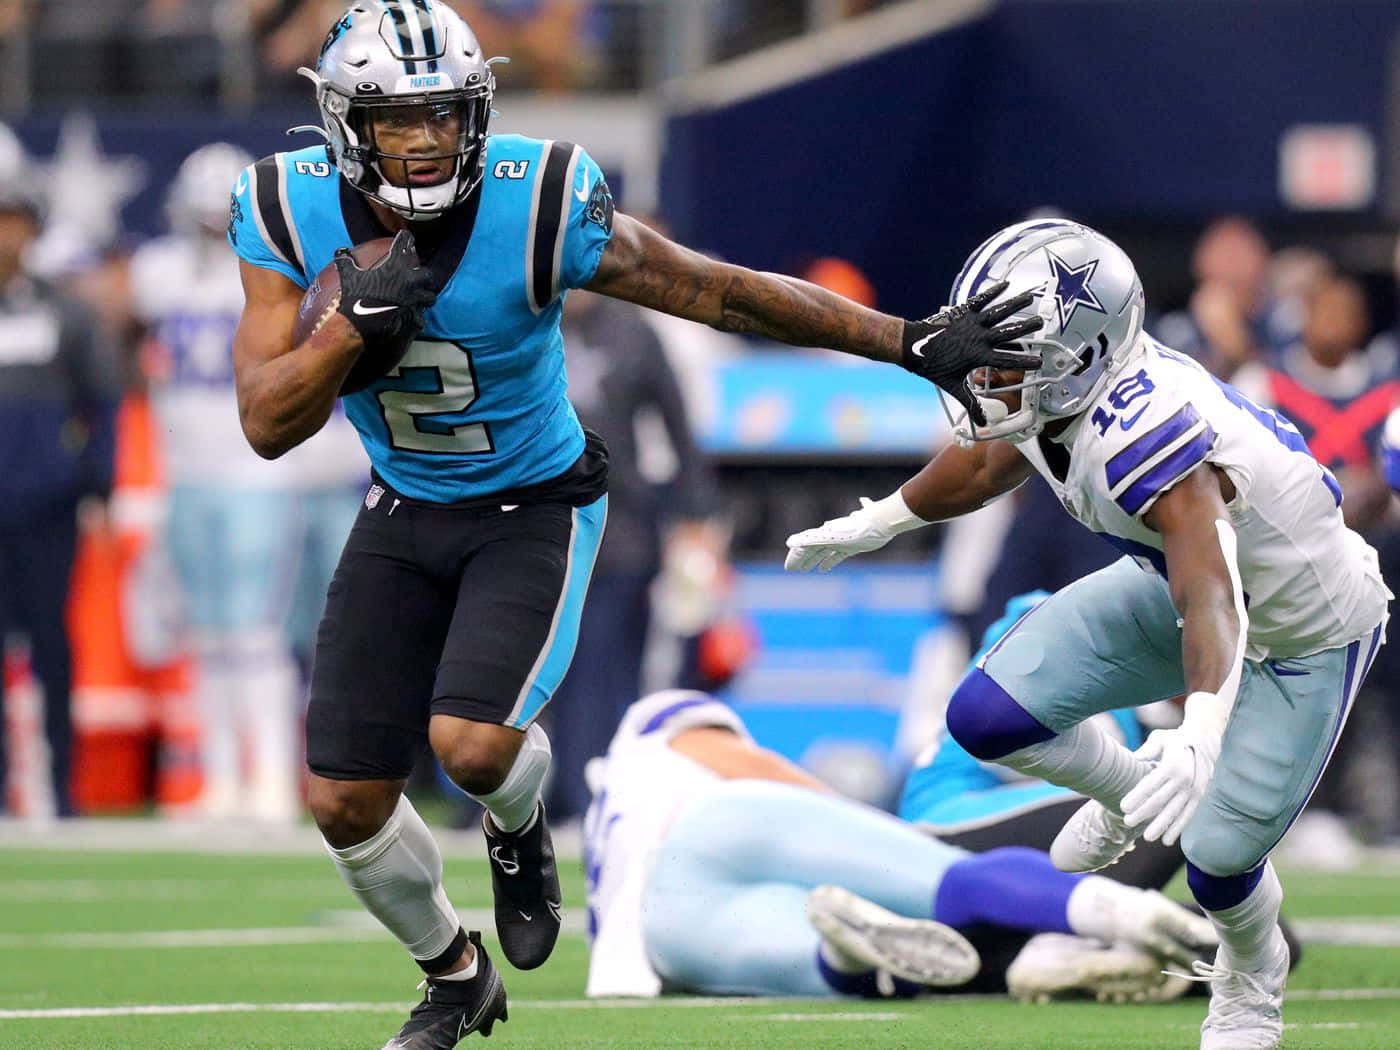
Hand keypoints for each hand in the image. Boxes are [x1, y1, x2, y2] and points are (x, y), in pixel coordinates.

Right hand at [334, 229, 438, 348]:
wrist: (359, 322)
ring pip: (429, 297)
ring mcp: (412, 300)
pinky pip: (420, 317)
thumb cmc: (354, 296)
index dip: (405, 238)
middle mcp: (408, 281)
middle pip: (426, 274)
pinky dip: (418, 318)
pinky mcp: (412, 316)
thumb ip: (346, 262)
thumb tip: (341, 252)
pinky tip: (416, 319)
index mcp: (394, 267)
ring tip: (423, 296)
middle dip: (424, 274)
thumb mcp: (348, 276)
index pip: (403, 245)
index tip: (407, 236)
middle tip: (419, 274)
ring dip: (426, 296)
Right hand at [785, 496, 905, 572]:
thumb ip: (810, 540)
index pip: (805, 547)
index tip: (788, 568)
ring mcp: (841, 541)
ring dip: (813, 560)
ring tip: (805, 569)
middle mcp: (830, 536)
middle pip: (812, 550)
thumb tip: (789, 542)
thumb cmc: (857, 530)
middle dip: (802, 559)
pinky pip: (836, 556)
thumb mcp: (831, 537)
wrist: (881, 523)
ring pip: (823, 553)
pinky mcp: (852, 546)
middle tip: (792, 569)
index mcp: (824, 534)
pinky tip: (824, 569)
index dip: (795, 557)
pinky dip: (829, 562)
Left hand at [901, 280, 1042, 425]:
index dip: (1024, 362)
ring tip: (1030, 298)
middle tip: (1041, 322)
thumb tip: (981, 422)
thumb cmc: (932, 366)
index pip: (1006, 360)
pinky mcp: (963, 311)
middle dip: (1026, 327)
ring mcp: (971, 323)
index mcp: (978, 356)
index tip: (1039, 362)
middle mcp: (978, 337)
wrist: (912, 346)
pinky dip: (993, 292)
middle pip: (1007, 332)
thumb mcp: (953, 386)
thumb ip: (970, 402)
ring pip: (998, 312)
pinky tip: (1006, 285)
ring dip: (1015, 305)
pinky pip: (981, 300)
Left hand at [1120, 724, 1221, 846]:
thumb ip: (1148, 748)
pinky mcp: (1198, 797)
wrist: (1205, 742)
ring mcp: (1193, 790)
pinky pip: (1187, 815)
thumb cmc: (1176, 739)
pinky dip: (1177, 828)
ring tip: (1147, 837)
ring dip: (1160, 825)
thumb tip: (1135, 757)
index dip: (1137, 796)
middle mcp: (1184, 780)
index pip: (1151, 784)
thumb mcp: (1161, 737)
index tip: (1123, 807)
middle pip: (1160, 800)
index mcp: (1172, 765)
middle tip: (1128, 822)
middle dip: (1143, 813)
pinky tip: (1167, 839)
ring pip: (1174, 812)